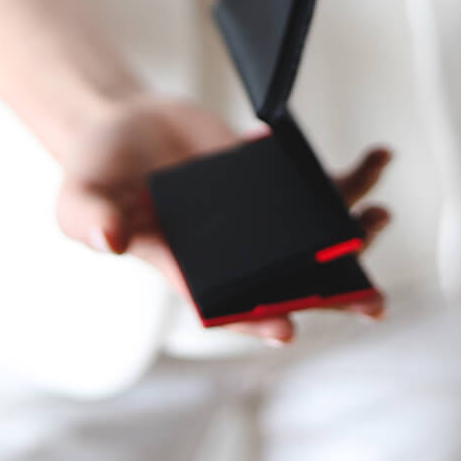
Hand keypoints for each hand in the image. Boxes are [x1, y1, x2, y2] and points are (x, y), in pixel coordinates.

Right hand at [54, 91, 392, 343]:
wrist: (121, 130)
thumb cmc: (95, 175)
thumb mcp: (77, 199)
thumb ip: (88, 219)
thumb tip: (107, 239)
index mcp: (183, 268)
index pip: (224, 304)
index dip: (254, 319)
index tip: (286, 330)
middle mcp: (227, 251)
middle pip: (285, 278)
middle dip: (330, 288)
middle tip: (372, 296)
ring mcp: (252, 217)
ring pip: (310, 232)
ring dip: (350, 226)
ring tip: (384, 212)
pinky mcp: (265, 180)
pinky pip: (310, 184)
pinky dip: (340, 174)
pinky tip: (370, 159)